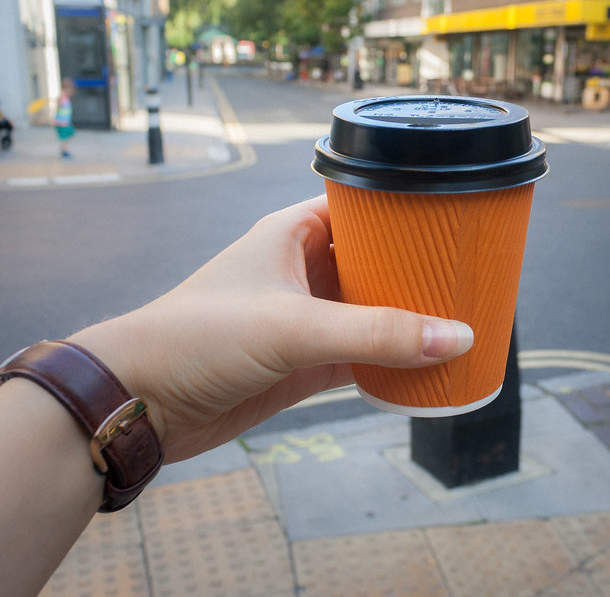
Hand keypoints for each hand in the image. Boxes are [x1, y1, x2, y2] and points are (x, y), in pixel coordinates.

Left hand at [69, 195, 472, 461]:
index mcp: (292, 233)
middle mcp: (301, 269)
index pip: (364, 208)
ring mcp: (303, 319)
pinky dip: (392, 361)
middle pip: (376, 261)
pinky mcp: (302, 363)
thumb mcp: (292, 327)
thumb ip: (376, 333)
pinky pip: (361, 356)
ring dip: (409, 319)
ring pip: (372, 311)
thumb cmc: (197, 337)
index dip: (408, 212)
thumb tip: (456, 337)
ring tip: (463, 319)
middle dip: (418, 271)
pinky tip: (428, 366)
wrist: (139, 401)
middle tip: (471, 275)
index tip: (456, 221)